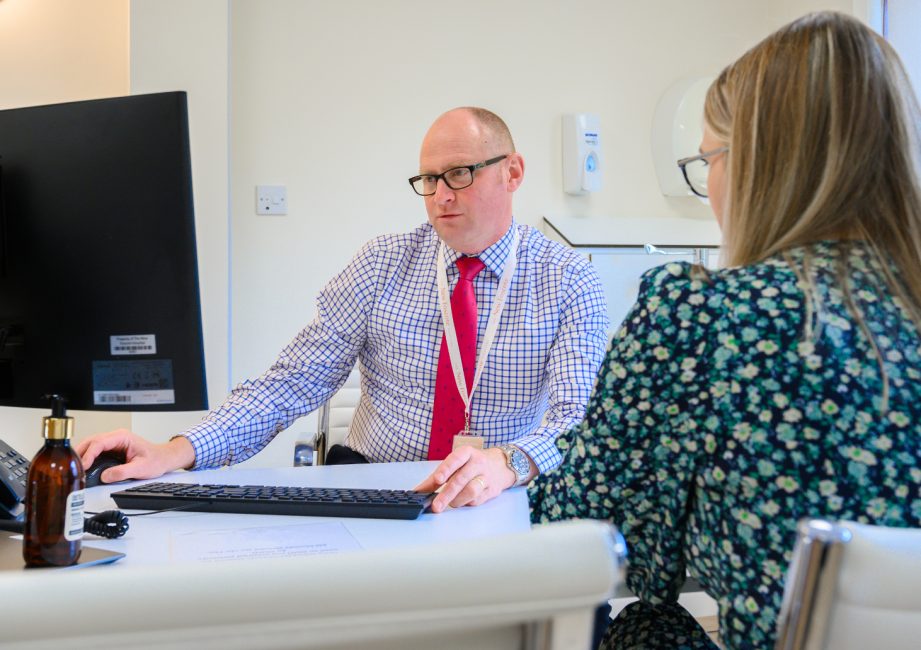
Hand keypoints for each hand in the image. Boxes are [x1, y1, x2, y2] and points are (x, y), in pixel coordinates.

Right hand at [75, 429, 195, 483]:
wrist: (163, 459)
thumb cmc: (155, 460)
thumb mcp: (141, 468)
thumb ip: (123, 472)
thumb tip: (105, 476)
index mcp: (122, 437)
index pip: (99, 442)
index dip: (89, 454)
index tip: (83, 466)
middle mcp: (115, 437)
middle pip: (91, 442)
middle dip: (80, 454)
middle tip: (74, 469)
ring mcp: (112, 443)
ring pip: (90, 446)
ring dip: (82, 456)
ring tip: (75, 469)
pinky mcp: (110, 450)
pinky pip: (95, 452)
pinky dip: (87, 459)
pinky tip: (83, 468)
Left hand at [413, 446, 516, 513]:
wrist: (500, 465)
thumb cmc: (471, 464)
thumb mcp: (456, 463)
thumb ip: (437, 476)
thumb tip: (419, 491)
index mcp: (467, 452)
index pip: (455, 459)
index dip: (446, 469)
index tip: (437, 480)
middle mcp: (478, 463)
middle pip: (461, 479)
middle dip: (446, 494)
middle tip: (436, 506)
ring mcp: (486, 476)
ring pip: (471, 491)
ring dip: (457, 500)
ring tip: (450, 502)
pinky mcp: (492, 490)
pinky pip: (477, 500)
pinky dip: (466, 503)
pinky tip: (462, 501)